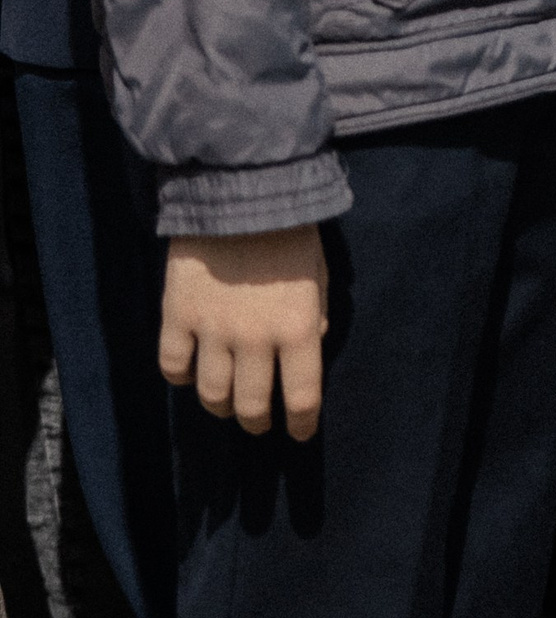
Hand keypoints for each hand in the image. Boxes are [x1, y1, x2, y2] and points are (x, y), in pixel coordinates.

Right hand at [159, 225, 328, 439]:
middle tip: (259, 419)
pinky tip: (191, 370)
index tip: (300, 432)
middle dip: (258, 421)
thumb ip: (316, 313)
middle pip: (252, 406)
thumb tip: (309, 346)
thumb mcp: (319, 270)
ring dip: (222, 405)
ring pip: (212, 395)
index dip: (302, 424)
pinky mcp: (177, 315)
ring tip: (227, 401)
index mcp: (298, 327)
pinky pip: (173, 367)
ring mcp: (212, 330)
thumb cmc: (290, 227)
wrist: (239, 186)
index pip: (302, 398)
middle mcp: (255, 339)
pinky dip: (182, 376)